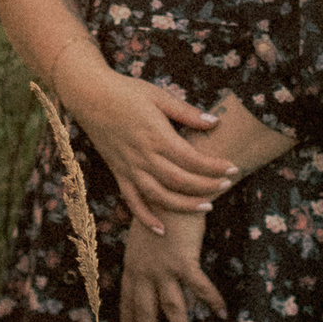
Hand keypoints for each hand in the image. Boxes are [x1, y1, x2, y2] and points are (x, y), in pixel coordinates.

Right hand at [65, 59, 237, 232]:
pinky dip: (146, 218)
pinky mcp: (118, 173)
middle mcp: (143, 156)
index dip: (214, 167)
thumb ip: (187, 112)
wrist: (90, 95)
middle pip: (180, 181)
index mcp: (156, 136)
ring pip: (160, 196)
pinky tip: (161, 230)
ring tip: (206, 207)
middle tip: (227, 186)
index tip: (233, 168)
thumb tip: (214, 122)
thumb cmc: (127, 91)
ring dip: (184, 205)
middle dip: (206, 187)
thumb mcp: (159, 95)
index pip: (192, 159)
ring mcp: (129, 168)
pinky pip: (132, 201)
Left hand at [121, 212, 224, 321]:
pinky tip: (222, 313)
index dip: (129, 318)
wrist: (169, 186)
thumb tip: (158, 269)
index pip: (128, 297)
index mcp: (133, 262)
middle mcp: (145, 270)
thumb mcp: (144, 230)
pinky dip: (212, 301)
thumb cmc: (158, 204)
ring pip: (171, 309)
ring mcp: (163, 268)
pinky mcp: (184, 262)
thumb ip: (148, 253)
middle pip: (145, 311)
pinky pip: (200, 288)